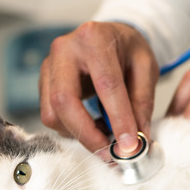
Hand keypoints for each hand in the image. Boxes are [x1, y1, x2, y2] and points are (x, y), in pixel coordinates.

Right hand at [39, 21, 158, 155]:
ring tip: (106, 136)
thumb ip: (142, 102)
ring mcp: (48, 65)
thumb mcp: (146, 68)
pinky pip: (50, 114)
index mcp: (95, 38)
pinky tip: (93, 126)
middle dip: (87, 133)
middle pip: (64, 100)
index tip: (130, 145)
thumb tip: (140, 138)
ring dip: (78, 134)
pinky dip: (72, 128)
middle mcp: (65, 49)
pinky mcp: (43, 81)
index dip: (118, 118)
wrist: (109, 36)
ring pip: (52, 112)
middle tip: (109, 153)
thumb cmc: (128, 49)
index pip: (106, 84)